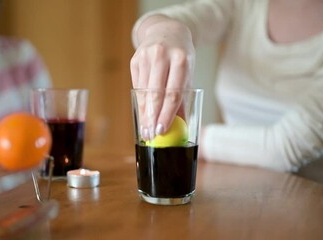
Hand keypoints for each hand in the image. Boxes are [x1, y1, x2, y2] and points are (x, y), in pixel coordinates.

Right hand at [130, 15, 194, 137]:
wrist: (167, 31)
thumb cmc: (180, 57)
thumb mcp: (187, 73)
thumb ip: (183, 97)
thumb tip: (180, 126)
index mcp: (181, 60)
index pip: (173, 94)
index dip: (166, 115)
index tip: (162, 131)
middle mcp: (162, 56)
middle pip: (156, 94)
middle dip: (152, 118)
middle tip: (150, 135)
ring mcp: (146, 56)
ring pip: (144, 92)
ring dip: (144, 113)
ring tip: (145, 129)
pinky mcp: (135, 59)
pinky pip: (137, 86)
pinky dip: (141, 101)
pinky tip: (143, 113)